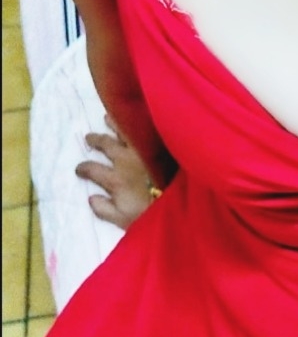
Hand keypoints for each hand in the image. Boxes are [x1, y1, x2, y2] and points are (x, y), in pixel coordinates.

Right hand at [75, 114, 154, 229]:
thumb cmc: (149, 212)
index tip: (79, 169)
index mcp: (115, 179)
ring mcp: (143, 150)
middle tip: (89, 137)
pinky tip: (134, 117)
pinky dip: (135, 121)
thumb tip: (91, 198)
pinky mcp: (159, 144)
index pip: (93, 169)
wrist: (179, 201)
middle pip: (106, 144)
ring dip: (113, 123)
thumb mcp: (123, 219)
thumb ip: (104, 209)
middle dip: (95, 140)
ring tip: (107, 117)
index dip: (83, 168)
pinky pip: (144, 129)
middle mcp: (126, 160)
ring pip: (124, 130)